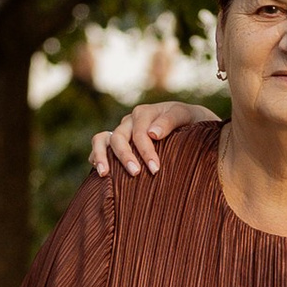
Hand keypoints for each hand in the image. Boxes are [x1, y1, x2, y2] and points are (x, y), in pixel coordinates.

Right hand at [88, 100, 210, 179]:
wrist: (189, 123)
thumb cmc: (189, 122)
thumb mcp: (185, 116)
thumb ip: (169, 122)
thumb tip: (152, 134)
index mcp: (144, 113)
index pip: (140, 133)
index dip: (146, 152)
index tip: (155, 169)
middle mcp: (129, 121)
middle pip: (118, 137)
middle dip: (125, 156)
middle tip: (135, 174)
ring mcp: (120, 131)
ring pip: (101, 139)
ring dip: (101, 156)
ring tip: (104, 174)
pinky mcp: (115, 142)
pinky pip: (99, 147)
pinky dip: (96, 157)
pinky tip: (101, 174)